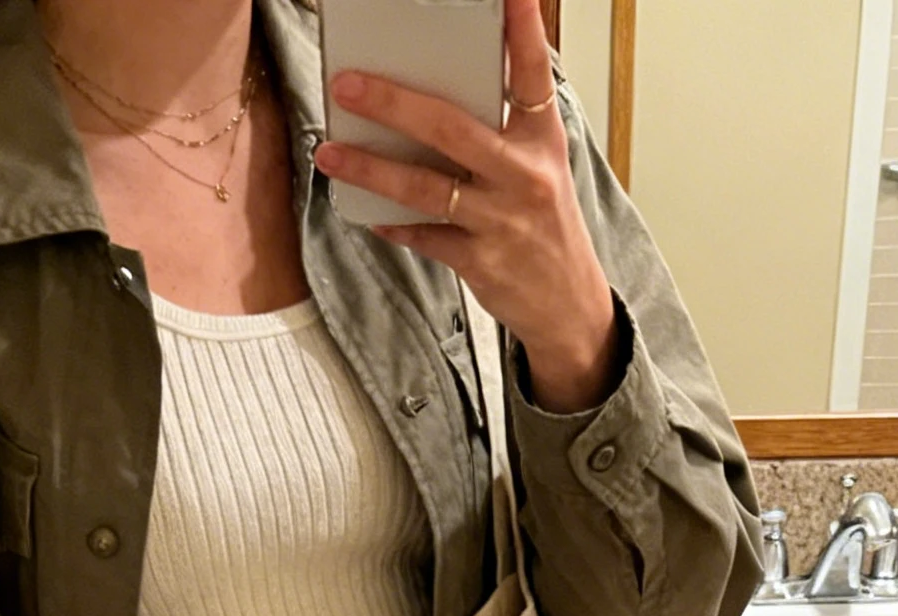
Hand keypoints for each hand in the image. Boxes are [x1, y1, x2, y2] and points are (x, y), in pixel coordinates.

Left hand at [315, 0, 619, 414]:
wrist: (567, 303)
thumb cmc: (544, 224)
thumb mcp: (538, 166)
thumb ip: (500, 128)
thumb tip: (433, 95)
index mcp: (542, 139)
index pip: (533, 73)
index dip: (521, 30)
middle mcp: (524, 174)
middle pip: (451, 127)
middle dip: (393, 103)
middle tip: (348, 83)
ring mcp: (501, 220)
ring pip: (424, 186)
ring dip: (370, 168)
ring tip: (330, 153)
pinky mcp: (481, 261)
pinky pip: (424, 235)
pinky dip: (393, 223)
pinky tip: (367, 211)